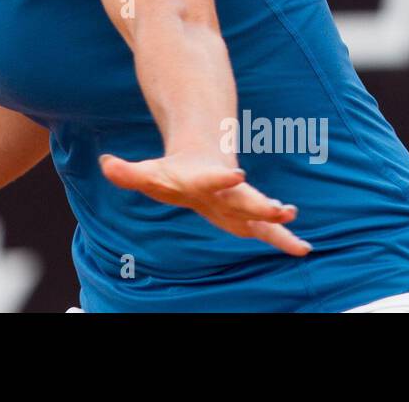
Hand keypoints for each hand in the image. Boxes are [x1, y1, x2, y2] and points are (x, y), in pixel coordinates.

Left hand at [99, 151, 312, 256]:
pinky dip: (284, 239)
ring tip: (295, 220)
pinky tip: (304, 249)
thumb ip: (128, 172)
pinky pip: (268, 230)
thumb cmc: (174, 172)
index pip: (213, 179)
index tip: (238, 173)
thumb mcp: (149, 173)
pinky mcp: (248, 215)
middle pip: (246, 200)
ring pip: (261, 214)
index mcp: (204, 180)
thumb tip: (105, 164)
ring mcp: (240, 202)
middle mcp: (227, 191)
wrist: (202, 158)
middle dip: (262, 205)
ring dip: (276, 220)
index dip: (222, 178)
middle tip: (283, 208)